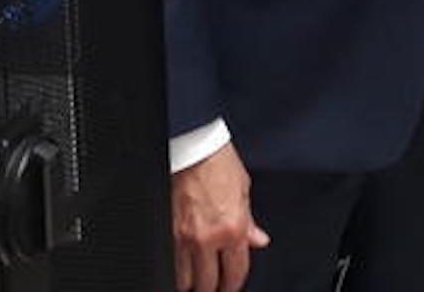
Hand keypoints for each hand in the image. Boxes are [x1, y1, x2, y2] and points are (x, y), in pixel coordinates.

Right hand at [171, 142, 269, 291]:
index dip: (233, 285)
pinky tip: (180, 267)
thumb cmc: (219, 162)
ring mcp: (182, 237)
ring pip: (184, 281)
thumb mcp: (243, 191)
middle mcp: (207, 237)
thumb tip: (258, 240)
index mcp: (232, 228)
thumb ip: (250, 222)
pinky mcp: (165, 231)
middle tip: (213, 286)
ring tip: (196, 282)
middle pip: (207, 284)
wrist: (193, 145)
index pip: (235, 273)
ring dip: (191, 283)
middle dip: (212, 289)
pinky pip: (168, 263)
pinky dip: (174, 269)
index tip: (231, 286)